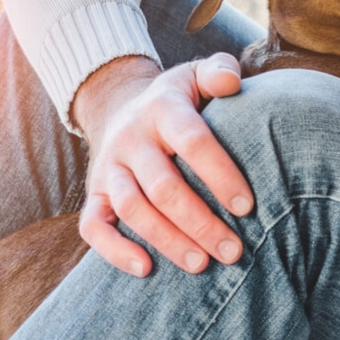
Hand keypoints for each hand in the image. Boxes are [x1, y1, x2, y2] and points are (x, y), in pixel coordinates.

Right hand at [72, 53, 252, 276]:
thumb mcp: (196, 74)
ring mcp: (109, 167)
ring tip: (202, 264)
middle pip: (163, 185)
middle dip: (200, 222)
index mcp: (163, 108)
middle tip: (233, 250)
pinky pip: (92, 226)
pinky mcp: (94, 193)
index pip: (193, 141)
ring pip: (132, 209)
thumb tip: (232, 82)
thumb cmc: (178, 98)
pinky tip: (146, 269)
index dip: (220, 174)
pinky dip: (114, 250)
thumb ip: (219, 71)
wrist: (121, 105)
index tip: (246, 206)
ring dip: (167, 240)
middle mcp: (131, 138)